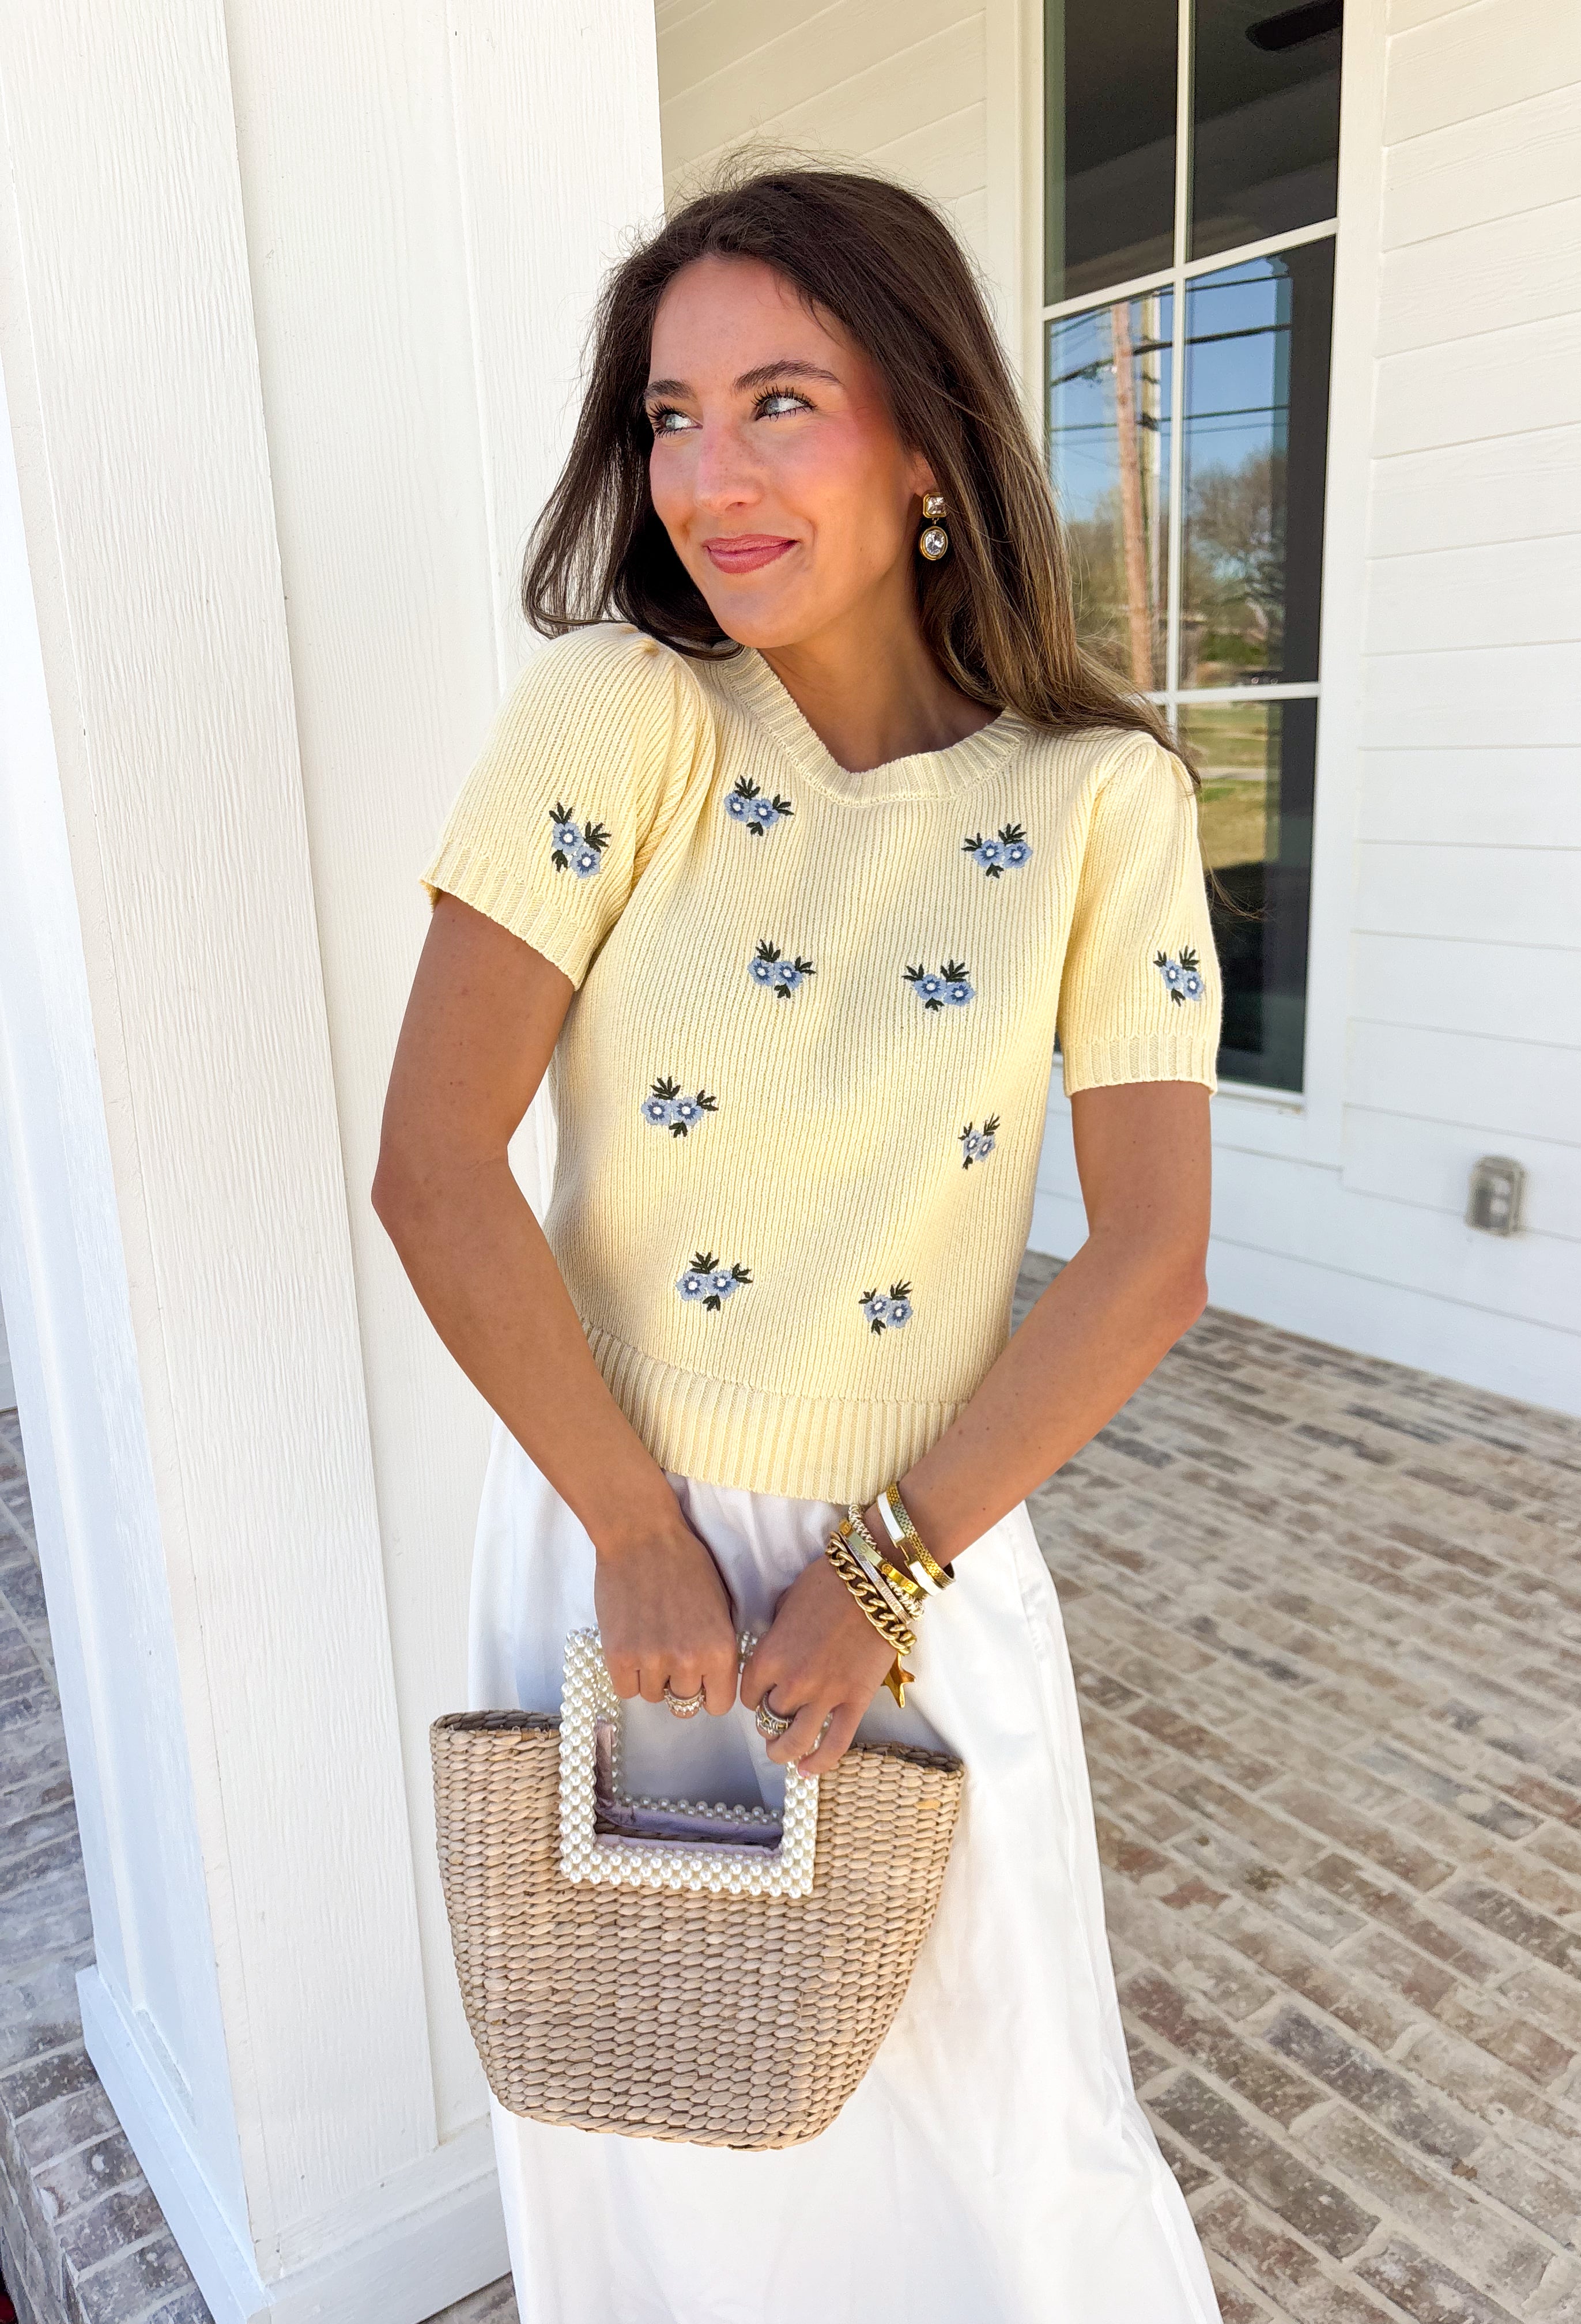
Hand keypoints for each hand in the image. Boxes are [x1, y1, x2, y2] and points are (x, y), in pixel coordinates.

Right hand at [593, 1510, 739, 1714]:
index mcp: (720, 1650)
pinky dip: (627, 1674)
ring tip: (648, 1642)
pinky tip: (630, 1646)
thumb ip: (718, 1647)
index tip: (700, 1679)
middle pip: (683, 1704)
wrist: (642, 1536)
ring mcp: (652, 1660)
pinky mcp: (618, 1655)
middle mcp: (688, 1661)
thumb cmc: (686, 1563)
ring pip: (653, 1696)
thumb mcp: (721, 1607)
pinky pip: (625, 1690)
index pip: (718, 1704)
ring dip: (651, 1677)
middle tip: (670, 1655)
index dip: (708, 1692)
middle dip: (678, 1684)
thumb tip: (712, 1679)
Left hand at [740, 1525, 897, 1775]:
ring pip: (796, 1741)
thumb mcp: (786, 1603)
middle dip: (769, 1722)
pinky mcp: (856, 1701)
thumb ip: (775, 1635)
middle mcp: (792, 1682)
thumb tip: (775, 1649)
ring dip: (784, 1752)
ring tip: (783, 1755)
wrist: (874, 1580)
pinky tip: (809, 1770)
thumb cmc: (827, 1582)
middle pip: (769, 1719)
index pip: (748, 1694)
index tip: (760, 1695)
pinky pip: (836, 1743)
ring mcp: (826, 1695)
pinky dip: (821, 1762)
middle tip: (773, 1722)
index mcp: (769, 1656)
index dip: (753, 1697)